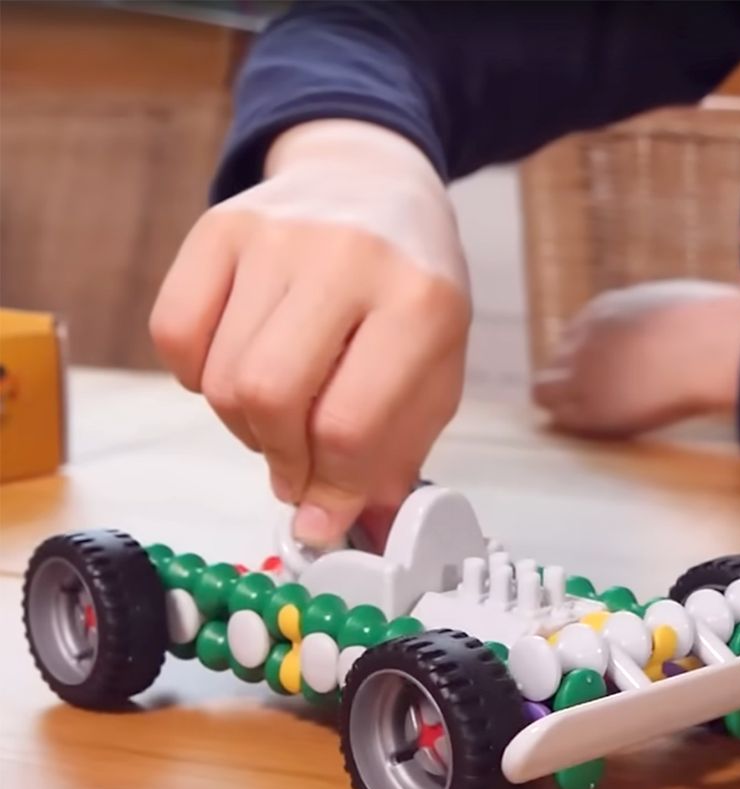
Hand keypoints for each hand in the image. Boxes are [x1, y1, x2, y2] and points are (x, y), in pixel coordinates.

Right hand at [149, 119, 470, 546]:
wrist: (372, 182)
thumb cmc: (409, 290)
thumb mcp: (434, 371)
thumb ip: (394, 455)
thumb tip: (340, 526)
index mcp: (419, 303)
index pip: (350, 424)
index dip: (331, 488)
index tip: (322, 512)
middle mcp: (346, 259)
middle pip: (270, 398)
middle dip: (281, 460)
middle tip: (297, 472)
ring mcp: (275, 236)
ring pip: (220, 377)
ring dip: (245, 426)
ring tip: (280, 417)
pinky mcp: (218, 227)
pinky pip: (175, 336)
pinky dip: (198, 379)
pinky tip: (236, 371)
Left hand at [532, 281, 739, 437]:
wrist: (709, 348)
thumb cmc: (715, 328)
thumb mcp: (683, 306)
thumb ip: (666, 318)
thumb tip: (690, 325)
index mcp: (608, 309)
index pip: (579, 333)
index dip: (591, 355)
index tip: (607, 371)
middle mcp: (586, 335)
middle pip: (559, 360)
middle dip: (573, 377)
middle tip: (596, 398)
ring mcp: (582, 369)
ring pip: (547, 389)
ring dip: (562, 401)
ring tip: (579, 417)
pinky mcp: (587, 405)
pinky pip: (557, 413)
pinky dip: (565, 419)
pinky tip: (581, 427)